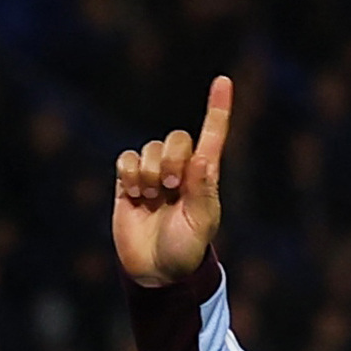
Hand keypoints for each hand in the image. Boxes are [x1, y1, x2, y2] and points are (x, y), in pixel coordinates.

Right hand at [111, 74, 230, 286]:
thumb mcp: (201, 225)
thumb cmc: (185, 250)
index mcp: (205, 177)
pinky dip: (129, 172)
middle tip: (170, 188)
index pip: (212, 136)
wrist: (154, 270)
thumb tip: (203, 158)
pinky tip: (135, 194)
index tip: (223, 80)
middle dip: (172, 161)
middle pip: (176, 139)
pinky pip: (126, 159)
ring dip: (149, 172)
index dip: (217, 109)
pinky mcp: (128, 182)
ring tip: (151, 198)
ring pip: (149, 149)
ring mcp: (154, 174)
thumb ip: (202, 191)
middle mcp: (181, 170)